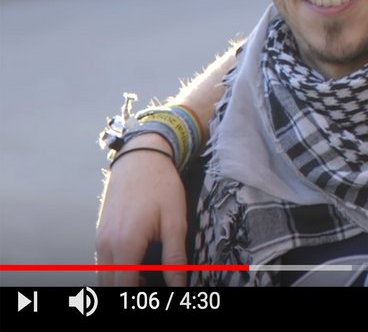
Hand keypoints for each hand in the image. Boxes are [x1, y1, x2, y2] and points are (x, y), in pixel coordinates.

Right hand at [95, 136, 188, 286]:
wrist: (141, 158)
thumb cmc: (160, 185)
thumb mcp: (176, 221)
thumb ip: (175, 257)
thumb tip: (179, 284)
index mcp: (125, 243)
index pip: (123, 287)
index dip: (138, 298)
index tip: (155, 296)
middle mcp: (106, 244)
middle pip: (110, 286)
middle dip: (131, 292)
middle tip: (156, 287)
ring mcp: (100, 239)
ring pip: (104, 277)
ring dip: (124, 283)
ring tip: (152, 279)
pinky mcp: (101, 234)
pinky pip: (105, 264)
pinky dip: (119, 272)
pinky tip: (141, 268)